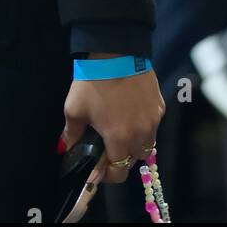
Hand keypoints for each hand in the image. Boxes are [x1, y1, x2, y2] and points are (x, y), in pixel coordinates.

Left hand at [61, 64, 165, 184]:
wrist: (117, 51)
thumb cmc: (93, 81)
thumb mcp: (74, 107)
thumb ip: (71, 133)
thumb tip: (66, 148)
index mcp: (120, 138)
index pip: (119, 172)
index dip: (107, 175)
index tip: (98, 168)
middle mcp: (141, 134)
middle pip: (134, 160)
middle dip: (120, 159)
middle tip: (107, 147)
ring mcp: (154, 120)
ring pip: (147, 145)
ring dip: (134, 145)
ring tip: (120, 130)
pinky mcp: (160, 106)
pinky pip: (153, 127)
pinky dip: (143, 127)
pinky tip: (131, 114)